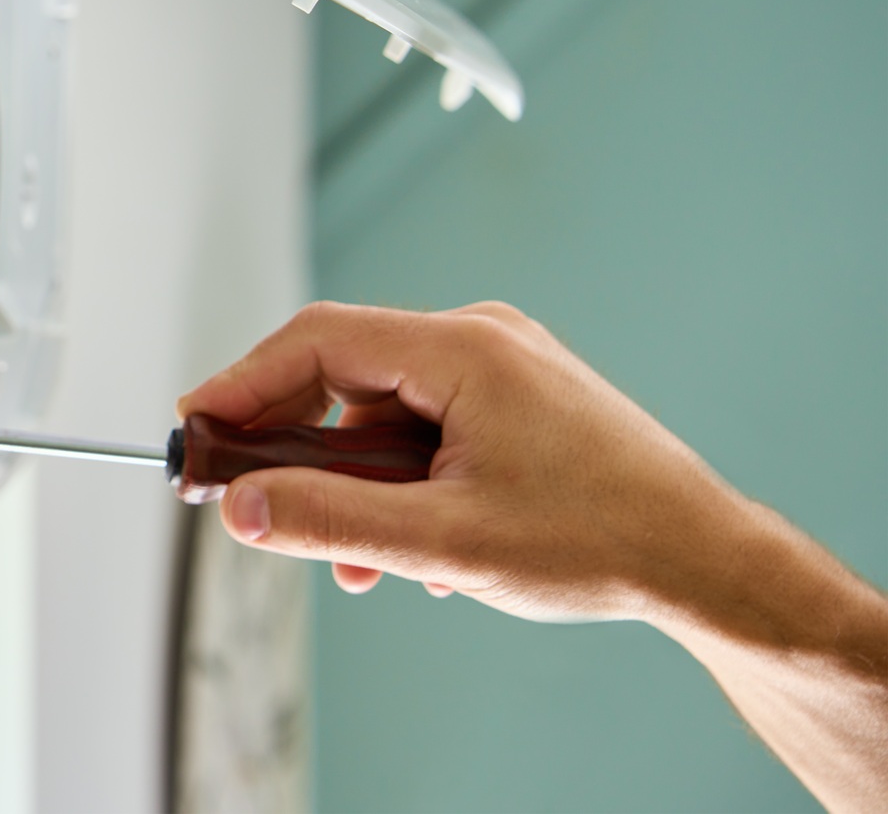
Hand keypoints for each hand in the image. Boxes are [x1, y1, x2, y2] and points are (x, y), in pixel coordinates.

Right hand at [176, 300, 745, 620]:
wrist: (708, 563)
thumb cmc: (602, 542)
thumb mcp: (444, 543)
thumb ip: (330, 521)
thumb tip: (242, 509)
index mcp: (464, 350)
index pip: (316, 342)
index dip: (242, 384)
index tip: (194, 430)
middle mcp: (481, 340)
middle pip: (343, 372)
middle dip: (294, 448)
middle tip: (248, 501)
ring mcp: (502, 366)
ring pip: (382, 410)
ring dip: (352, 481)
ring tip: (357, 560)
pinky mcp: (515, 399)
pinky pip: (424, 425)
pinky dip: (398, 479)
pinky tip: (409, 545)